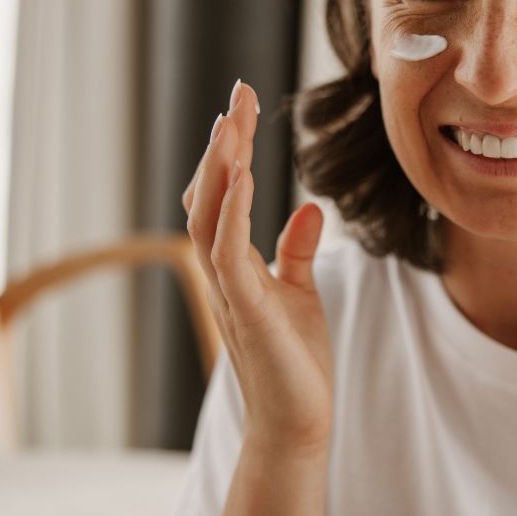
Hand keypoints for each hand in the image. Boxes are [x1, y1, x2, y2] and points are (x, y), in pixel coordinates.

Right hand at [183, 80, 332, 453]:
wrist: (296, 420)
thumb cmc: (295, 360)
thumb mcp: (300, 292)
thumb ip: (296, 250)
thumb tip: (309, 207)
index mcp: (232, 264)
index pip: (222, 194)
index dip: (229, 151)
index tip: (242, 107)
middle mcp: (220, 271)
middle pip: (208, 194)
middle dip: (223, 143)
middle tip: (239, 94)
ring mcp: (228, 289)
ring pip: (207, 216)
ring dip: (219, 166)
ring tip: (233, 122)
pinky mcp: (245, 309)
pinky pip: (228, 253)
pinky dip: (232, 212)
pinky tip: (243, 175)